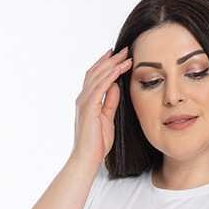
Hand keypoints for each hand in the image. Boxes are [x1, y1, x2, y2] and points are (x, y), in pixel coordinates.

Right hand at [71, 46, 131, 168]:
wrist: (87, 159)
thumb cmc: (96, 144)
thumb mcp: (107, 119)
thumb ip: (110, 102)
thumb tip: (116, 87)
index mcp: (87, 101)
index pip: (96, 77)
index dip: (107, 64)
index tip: (119, 56)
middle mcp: (83, 98)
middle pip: (96, 71)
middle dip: (111, 59)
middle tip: (125, 49)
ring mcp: (84, 102)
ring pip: (98, 76)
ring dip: (113, 64)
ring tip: (126, 55)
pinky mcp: (88, 108)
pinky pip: (100, 87)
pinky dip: (110, 76)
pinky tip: (119, 69)